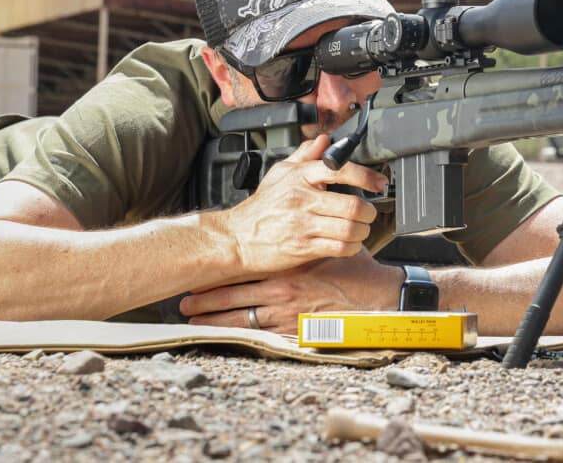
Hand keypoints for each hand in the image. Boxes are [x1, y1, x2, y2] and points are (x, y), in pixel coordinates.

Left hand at [180, 252, 405, 333]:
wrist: (378, 297)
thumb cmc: (355, 272)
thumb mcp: (327, 247)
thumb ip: (303, 240)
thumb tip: (288, 226)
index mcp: (287, 268)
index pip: (244, 271)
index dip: (217, 274)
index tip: (198, 276)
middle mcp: (283, 292)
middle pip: (235, 297)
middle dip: (207, 300)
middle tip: (184, 303)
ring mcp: (288, 315)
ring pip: (243, 320)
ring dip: (217, 321)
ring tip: (196, 321)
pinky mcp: (297, 332)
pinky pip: (262, 335)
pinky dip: (242, 335)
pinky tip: (229, 336)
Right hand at [218, 134, 387, 274]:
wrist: (236, 239)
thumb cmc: (260, 208)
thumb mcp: (279, 174)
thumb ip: (305, 156)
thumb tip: (324, 140)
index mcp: (300, 178)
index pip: (341, 170)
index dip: (366, 176)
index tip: (378, 182)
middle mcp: (303, 200)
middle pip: (353, 205)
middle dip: (369, 211)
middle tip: (369, 212)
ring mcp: (303, 225)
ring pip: (350, 229)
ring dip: (363, 231)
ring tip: (361, 228)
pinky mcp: (303, 248)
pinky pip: (340, 248)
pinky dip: (351, 247)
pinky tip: (349, 243)